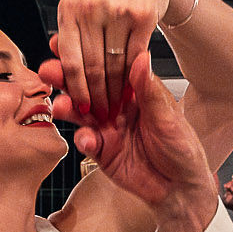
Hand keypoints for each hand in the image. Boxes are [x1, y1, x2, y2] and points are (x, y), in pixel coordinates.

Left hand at [41, 0, 176, 127]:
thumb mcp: (80, 8)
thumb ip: (69, 37)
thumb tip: (53, 72)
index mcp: (69, 9)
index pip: (71, 60)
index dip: (76, 90)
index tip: (82, 108)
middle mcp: (92, 8)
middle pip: (93, 67)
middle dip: (98, 97)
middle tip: (101, 115)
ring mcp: (118, 11)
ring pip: (115, 66)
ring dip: (116, 93)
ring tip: (116, 108)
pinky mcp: (143, 16)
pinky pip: (135, 58)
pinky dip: (133, 79)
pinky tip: (132, 91)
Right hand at [56, 56, 218, 221]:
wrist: (181, 188)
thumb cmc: (182, 149)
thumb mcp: (168, 118)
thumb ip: (148, 90)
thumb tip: (141, 57)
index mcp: (136, 91)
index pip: (108, 67)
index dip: (89, 55)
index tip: (68, 43)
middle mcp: (118, 106)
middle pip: (88, 87)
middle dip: (67, 78)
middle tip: (50, 71)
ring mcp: (108, 128)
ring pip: (81, 113)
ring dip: (67, 107)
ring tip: (59, 106)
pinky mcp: (102, 151)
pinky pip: (86, 141)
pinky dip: (83, 139)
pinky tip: (86, 140)